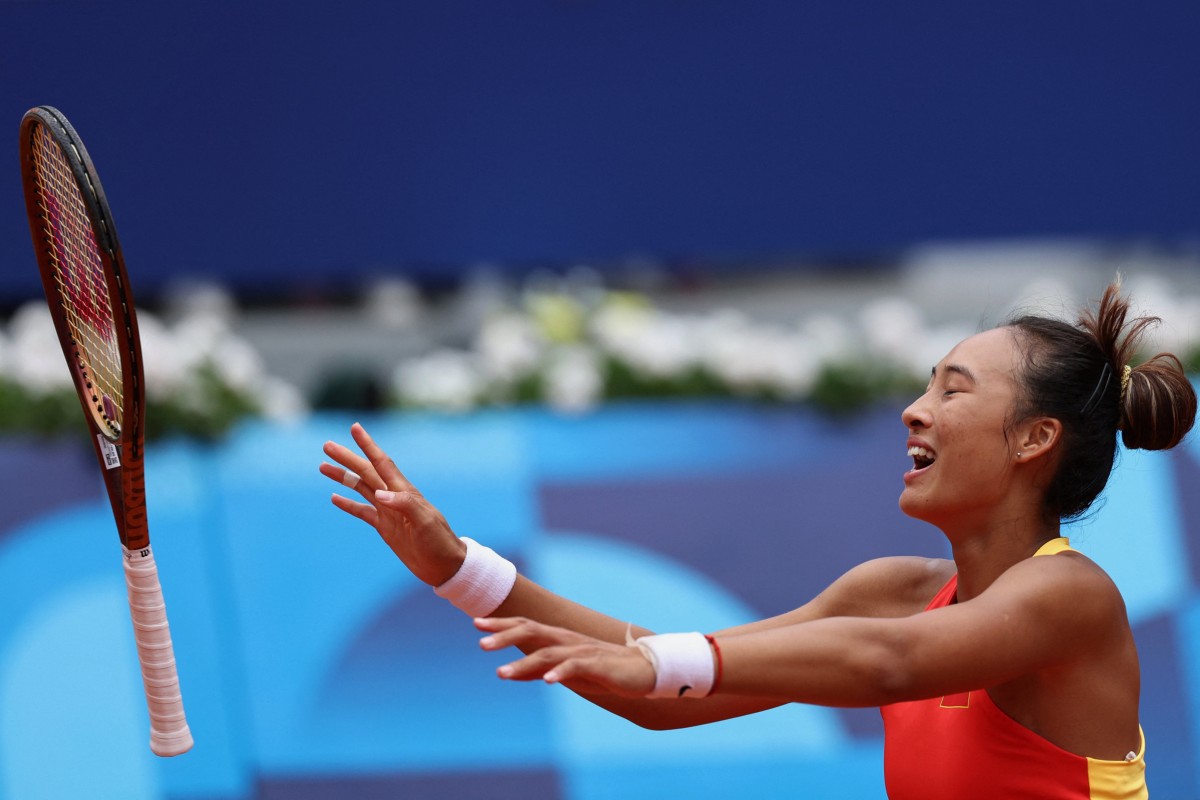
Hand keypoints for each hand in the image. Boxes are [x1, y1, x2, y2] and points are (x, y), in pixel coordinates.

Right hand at [321, 422, 465, 585]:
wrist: (444, 566)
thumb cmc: (439, 541)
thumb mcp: (425, 522)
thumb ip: (404, 505)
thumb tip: (379, 494)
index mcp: (403, 492)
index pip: (382, 463)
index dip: (368, 445)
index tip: (355, 428)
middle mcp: (394, 497)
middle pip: (365, 472)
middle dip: (347, 458)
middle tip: (326, 445)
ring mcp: (388, 512)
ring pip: (360, 488)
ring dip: (343, 477)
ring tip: (323, 466)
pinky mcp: (385, 527)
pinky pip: (362, 511)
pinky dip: (348, 504)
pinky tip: (334, 498)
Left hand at [477, 617, 655, 697]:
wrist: (643, 670)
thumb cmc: (602, 670)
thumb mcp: (563, 670)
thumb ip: (536, 670)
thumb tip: (508, 672)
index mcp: (558, 639)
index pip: (525, 626)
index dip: (502, 625)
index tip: (476, 624)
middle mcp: (567, 640)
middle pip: (532, 631)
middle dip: (505, 635)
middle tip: (480, 643)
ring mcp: (582, 651)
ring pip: (548, 653)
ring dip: (523, 662)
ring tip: (501, 672)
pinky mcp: (598, 665)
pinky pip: (576, 667)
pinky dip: (561, 673)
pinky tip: (548, 682)